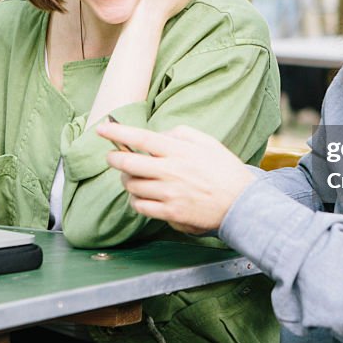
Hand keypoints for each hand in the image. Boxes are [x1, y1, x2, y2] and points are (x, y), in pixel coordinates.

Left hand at [97, 121, 256, 233]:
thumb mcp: (207, 142)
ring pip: (131, 186)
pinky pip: (140, 207)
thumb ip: (181, 134)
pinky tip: (143, 197)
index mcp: (178, 151)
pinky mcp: (170, 212)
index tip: (101, 129)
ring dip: (127, 181)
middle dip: (113, 158)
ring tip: (134, 178)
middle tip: (112, 157)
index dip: (117, 133)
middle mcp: (169, 171)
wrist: (241, 203)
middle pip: (128, 163)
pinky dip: (136, 201)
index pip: (140, 138)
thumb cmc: (225, 170)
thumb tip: (160, 135)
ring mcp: (168, 193)